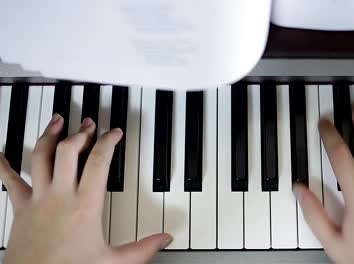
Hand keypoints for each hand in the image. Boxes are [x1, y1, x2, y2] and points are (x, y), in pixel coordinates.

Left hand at [0, 115, 171, 263]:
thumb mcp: (113, 263)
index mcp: (84, 205)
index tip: (114, 133)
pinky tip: (0, 154)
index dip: (108, 142)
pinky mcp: (20, 208)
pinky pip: (8, 180)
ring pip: (40, 157)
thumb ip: (142, 250)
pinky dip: (3, 164)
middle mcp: (59, 196)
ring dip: (49, 136)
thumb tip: (163, 239)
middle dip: (80, 132)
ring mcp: (37, 199)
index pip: (98, 162)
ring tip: (56, 121)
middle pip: (68, 151)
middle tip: (88, 123)